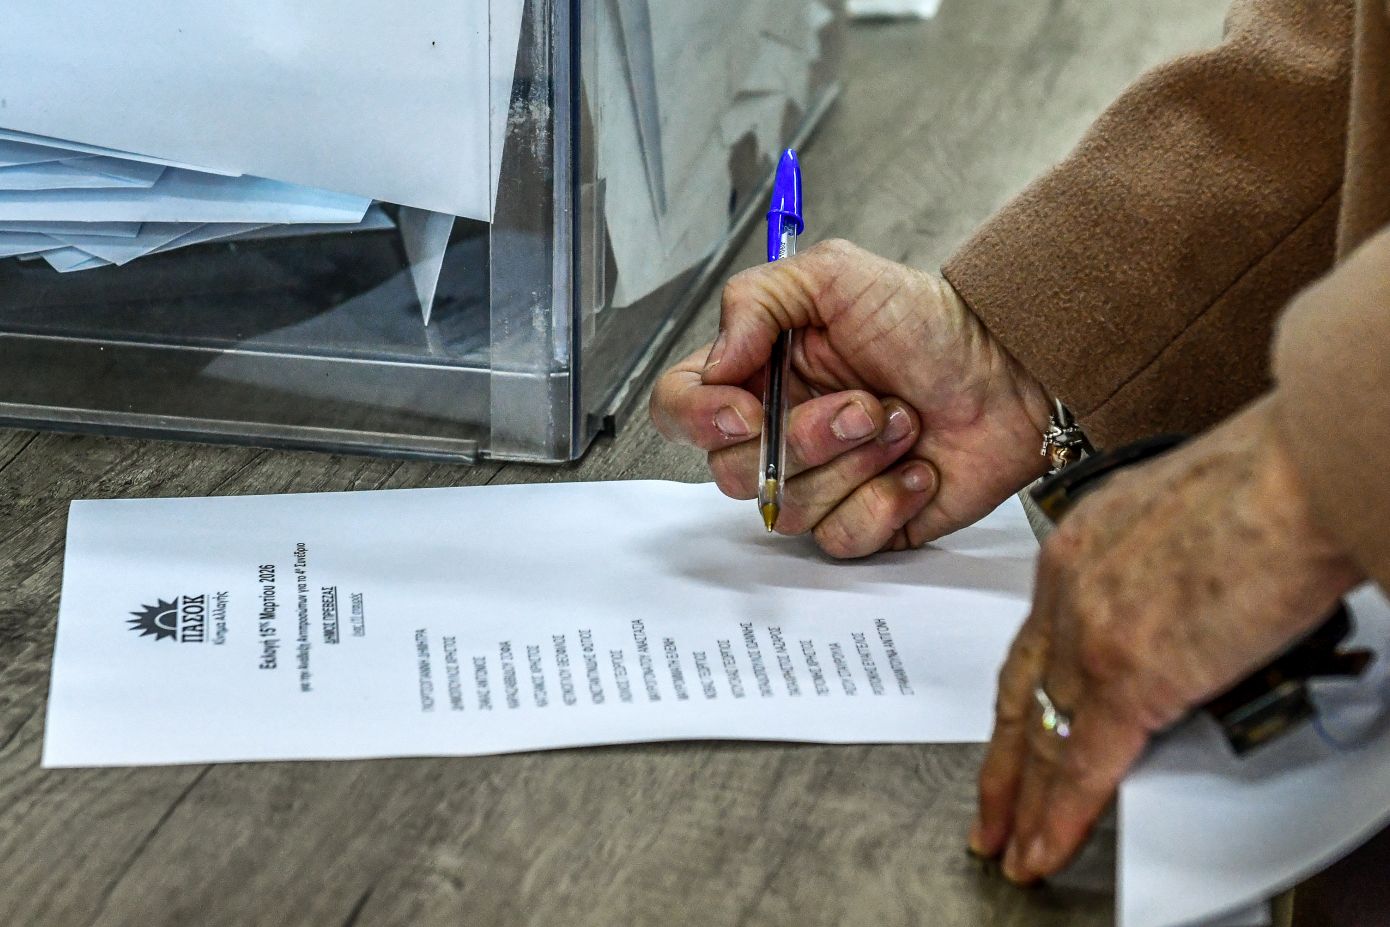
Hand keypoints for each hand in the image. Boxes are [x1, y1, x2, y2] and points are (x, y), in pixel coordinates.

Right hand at [650, 239, 1052, 557]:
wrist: (1011, 370)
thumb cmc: (929, 321)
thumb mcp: (835, 275)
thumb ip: (756, 301)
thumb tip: (716, 366)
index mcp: (756, 375)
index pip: (679, 410)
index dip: (700, 419)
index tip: (749, 410)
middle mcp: (776, 433)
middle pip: (734, 470)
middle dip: (807, 439)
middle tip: (868, 404)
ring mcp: (818, 483)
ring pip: (788, 509)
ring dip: (857, 464)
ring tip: (905, 423)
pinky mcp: (862, 524)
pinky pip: (840, 539)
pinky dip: (886, 503)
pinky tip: (919, 471)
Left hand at [972, 398, 1363, 882]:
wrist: (1295, 472)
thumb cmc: (1259, 479)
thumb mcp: (1171, 521)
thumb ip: (1149, 576)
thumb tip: (1172, 623)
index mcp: (1077, 549)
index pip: (1031, 643)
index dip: (1017, 698)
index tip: (1009, 731)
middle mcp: (1069, 589)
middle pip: (1020, 693)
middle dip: (1001, 763)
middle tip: (988, 810)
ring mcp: (1094, 635)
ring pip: (1040, 737)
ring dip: (1023, 803)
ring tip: (1012, 845)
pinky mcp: (1132, 677)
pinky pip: (1082, 764)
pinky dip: (1060, 817)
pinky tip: (1044, 847)